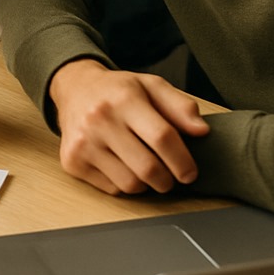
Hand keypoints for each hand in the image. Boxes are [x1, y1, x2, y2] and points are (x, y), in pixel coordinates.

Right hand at [49, 58, 209, 194]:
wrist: (74, 89)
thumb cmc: (117, 91)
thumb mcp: (151, 86)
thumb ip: (180, 105)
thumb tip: (201, 131)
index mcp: (124, 98)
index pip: (162, 137)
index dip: (183, 160)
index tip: (190, 172)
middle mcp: (99, 119)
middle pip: (148, 167)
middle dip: (168, 179)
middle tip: (170, 175)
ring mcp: (83, 142)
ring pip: (130, 184)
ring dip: (146, 183)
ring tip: (144, 167)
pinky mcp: (72, 160)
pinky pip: (111, 188)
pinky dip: (123, 183)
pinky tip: (121, 165)